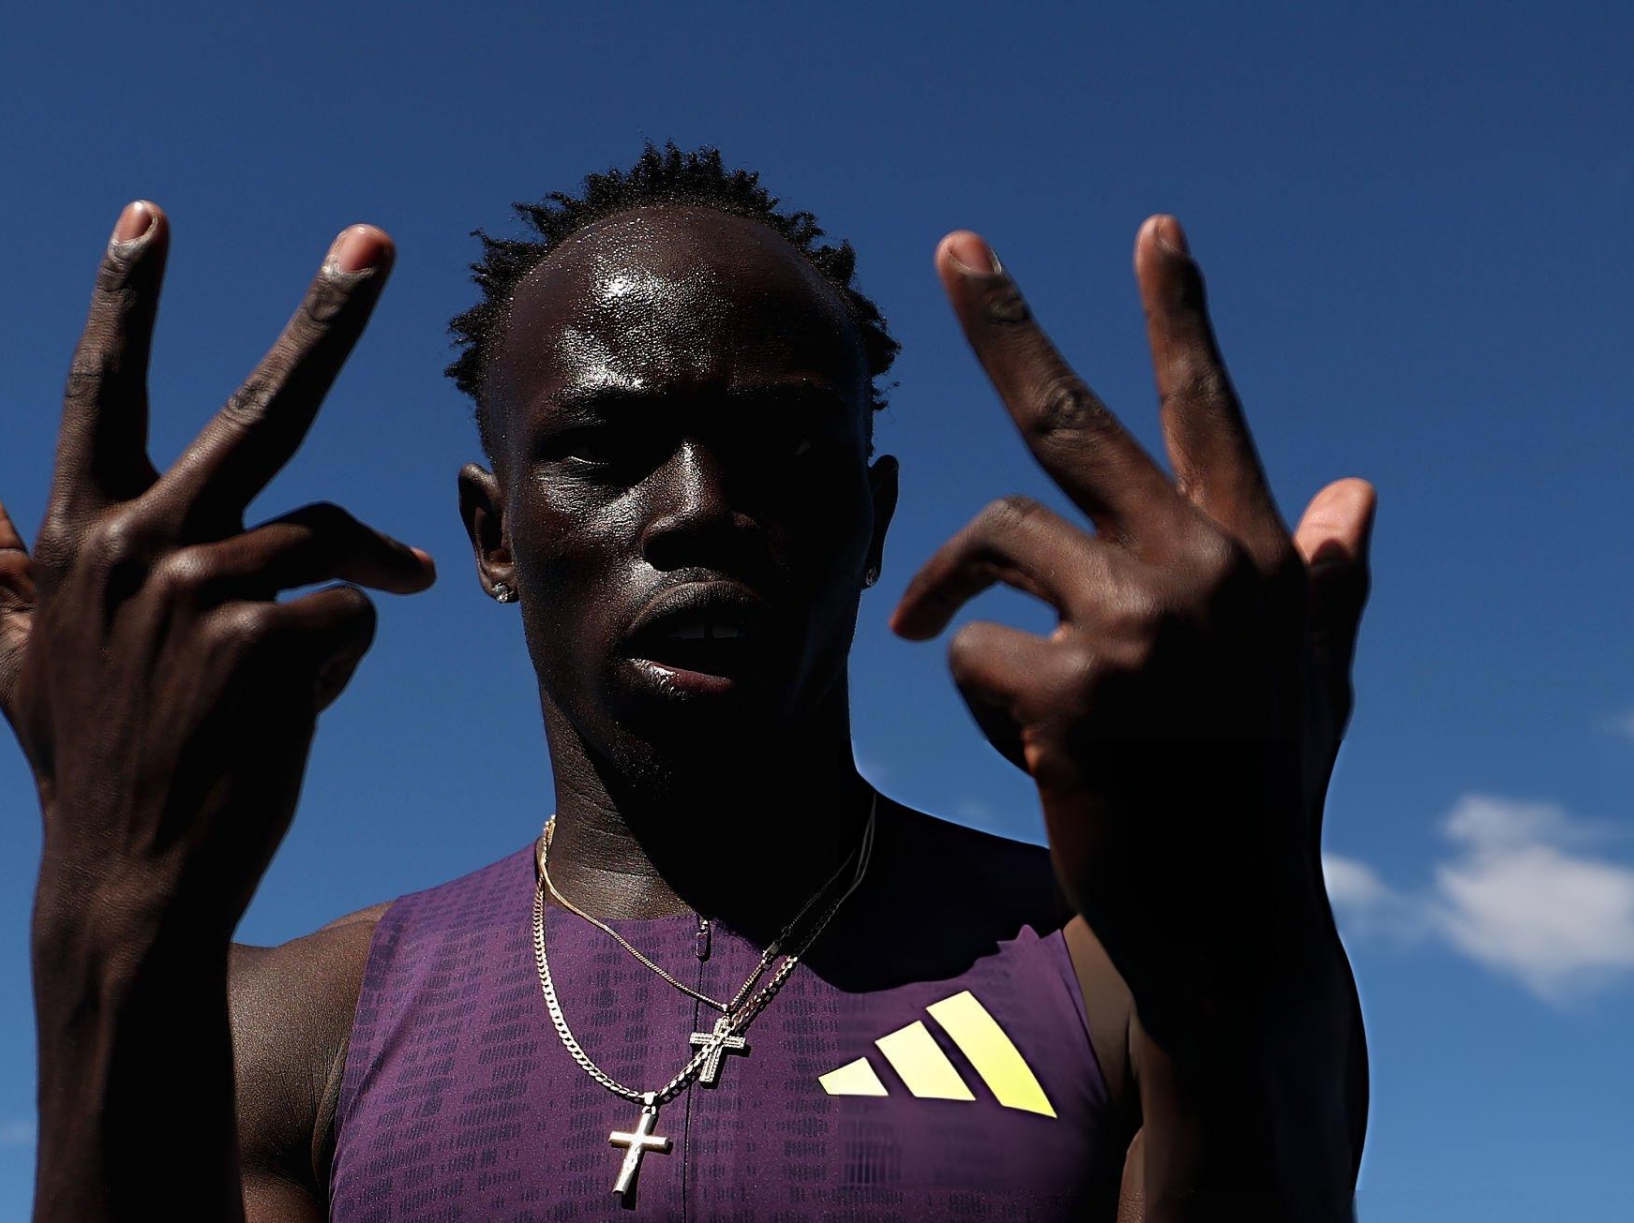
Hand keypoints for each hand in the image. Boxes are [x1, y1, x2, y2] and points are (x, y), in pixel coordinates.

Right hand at [0, 202, 435, 939]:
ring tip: (369, 614)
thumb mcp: (20, 660)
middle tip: (375, 240)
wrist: (134, 874)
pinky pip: (350, 613)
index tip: (148, 216)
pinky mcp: (266, 639)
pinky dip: (346, 655)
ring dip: (359, 578)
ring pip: (326, 540)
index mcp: (79, 538)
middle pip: (259, 408)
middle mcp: (136, 545)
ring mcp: (201, 589)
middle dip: (326, 318)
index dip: (124, 300)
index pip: (100, 393)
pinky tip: (305, 704)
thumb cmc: (88, 759)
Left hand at [891, 217, 1373, 1036]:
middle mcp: (1202, 567)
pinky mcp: (1071, 689)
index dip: (1179, 315)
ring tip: (961, 648)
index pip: (1208, 411)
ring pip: (995, 542)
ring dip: (959, 593)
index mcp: (1256, 557)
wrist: (1228, 927)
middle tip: (953, 245)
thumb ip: (1325, 581)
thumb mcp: (1311, 682)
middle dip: (1004, 324)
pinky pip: (969, 650)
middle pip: (1068, 418)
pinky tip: (1030, 745)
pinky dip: (975, 694)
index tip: (1155, 230)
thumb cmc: (1261, 798)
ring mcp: (1138, 624)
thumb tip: (1357, 486)